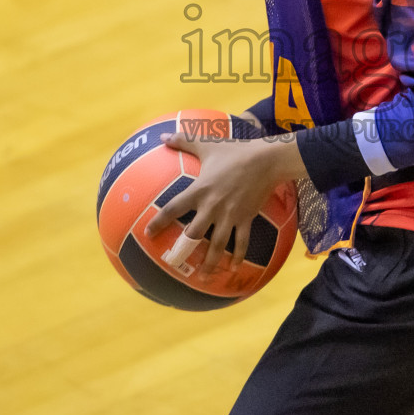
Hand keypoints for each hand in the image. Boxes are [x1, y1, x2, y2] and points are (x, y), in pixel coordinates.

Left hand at [145, 132, 305, 273]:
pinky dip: (238, 256)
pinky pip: (241, 242)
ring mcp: (230, 216)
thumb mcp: (207, 145)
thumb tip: (163, 136)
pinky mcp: (246, 219)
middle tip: (173, 263)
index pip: (174, 208)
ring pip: (217, 245)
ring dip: (210, 263)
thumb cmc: (235, 151)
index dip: (159, 221)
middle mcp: (212, 207)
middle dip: (182, 250)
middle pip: (193, 234)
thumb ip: (184, 142)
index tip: (148, 233)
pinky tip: (233, 267)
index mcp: (199, 190)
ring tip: (204, 278)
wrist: (265, 160)